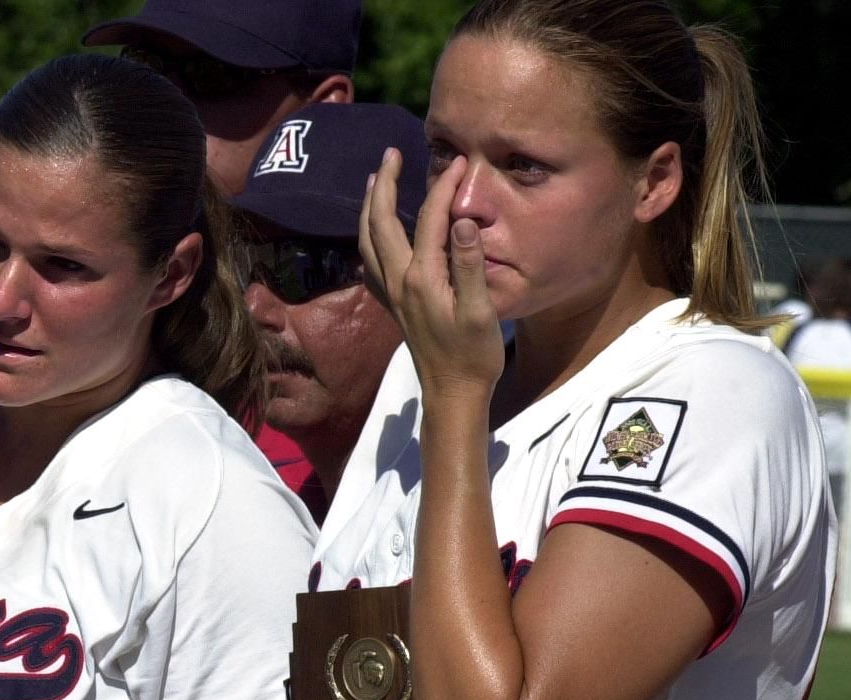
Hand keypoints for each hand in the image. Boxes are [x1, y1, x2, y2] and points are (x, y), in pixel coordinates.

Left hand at [360, 149, 504, 403]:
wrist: (452, 396)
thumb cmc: (472, 357)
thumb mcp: (481, 311)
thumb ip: (469, 264)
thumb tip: (460, 221)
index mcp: (422, 279)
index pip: (431, 218)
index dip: (444, 186)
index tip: (459, 161)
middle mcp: (400, 282)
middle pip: (382, 223)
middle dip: (385, 184)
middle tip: (392, 153)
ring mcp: (393, 295)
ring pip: (369, 242)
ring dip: (370, 209)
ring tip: (375, 182)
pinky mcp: (395, 307)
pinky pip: (372, 265)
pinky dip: (369, 241)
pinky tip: (374, 236)